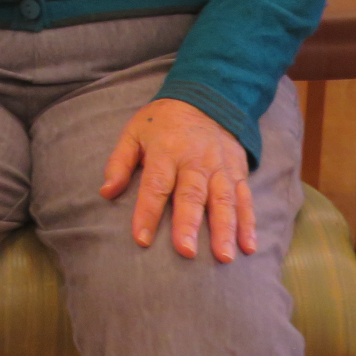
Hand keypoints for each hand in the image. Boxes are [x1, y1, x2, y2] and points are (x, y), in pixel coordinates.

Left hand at [100, 98, 255, 263]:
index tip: (142, 239)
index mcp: (165, 152)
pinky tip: (248, 246)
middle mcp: (195, 161)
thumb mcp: (134, 132)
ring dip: (225, 229)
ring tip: (224, 257)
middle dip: (188, 224)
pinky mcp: (238, 171)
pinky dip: (248, 222)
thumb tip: (106, 192)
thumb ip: (119, 162)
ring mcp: (220, 167)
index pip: (155, 186)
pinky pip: (245, 198)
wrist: (205, 98)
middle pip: (191, 195)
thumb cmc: (162, 122)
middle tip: (186, 252)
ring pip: (223, 200)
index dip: (148, 212)